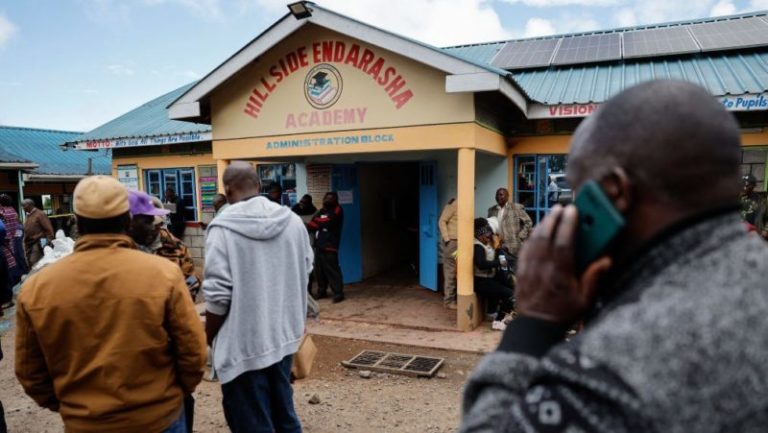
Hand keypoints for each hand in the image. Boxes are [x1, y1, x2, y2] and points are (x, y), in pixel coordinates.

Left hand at [515, 205, 611, 324]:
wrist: (536, 326)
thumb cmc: (562, 314)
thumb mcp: (584, 300)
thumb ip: (594, 278)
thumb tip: (606, 259)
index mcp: (560, 275)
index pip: (563, 243)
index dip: (568, 224)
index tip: (573, 210)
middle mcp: (542, 269)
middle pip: (546, 236)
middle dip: (554, 218)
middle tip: (562, 207)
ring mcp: (529, 269)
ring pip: (534, 240)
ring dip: (543, 225)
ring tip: (552, 214)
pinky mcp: (520, 271)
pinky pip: (525, 248)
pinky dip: (532, 236)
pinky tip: (538, 231)